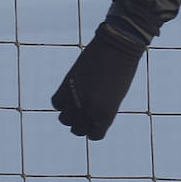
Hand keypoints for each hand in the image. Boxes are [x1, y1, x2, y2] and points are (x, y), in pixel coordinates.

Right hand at [51, 22, 146, 139]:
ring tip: (77, 102)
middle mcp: (90, 109)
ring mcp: (77, 97)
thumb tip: (86, 116)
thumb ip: (103, 108)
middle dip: (80, 123)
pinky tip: (69, 93)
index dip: (94, 130)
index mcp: (107, 113)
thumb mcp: (117, 94)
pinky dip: (61, 101)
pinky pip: (56, 102)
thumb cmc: (123, 69)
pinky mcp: (67, 85)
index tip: (95, 122)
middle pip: (77, 129)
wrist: (118, 46)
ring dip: (69, 113)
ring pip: (65, 119)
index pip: (95, 136)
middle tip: (85, 111)